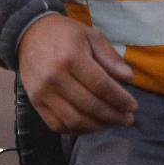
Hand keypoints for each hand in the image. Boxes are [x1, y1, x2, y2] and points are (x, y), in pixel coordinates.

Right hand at [17, 15, 137, 133]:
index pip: (101, 86)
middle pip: (90, 106)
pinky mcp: (35, 103)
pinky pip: (58, 125)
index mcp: (71, 58)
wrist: (30, 34)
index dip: (120, 99)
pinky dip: (77, 130)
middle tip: (128, 119)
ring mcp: (43, 93)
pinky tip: (91, 125)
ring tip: (112, 123)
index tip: (133, 106)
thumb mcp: (91, 35)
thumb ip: (110, 57)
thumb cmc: (65, 34)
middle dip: (113, 116)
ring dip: (98, 126)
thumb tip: (128, 78)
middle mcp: (55, 78)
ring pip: (75, 120)